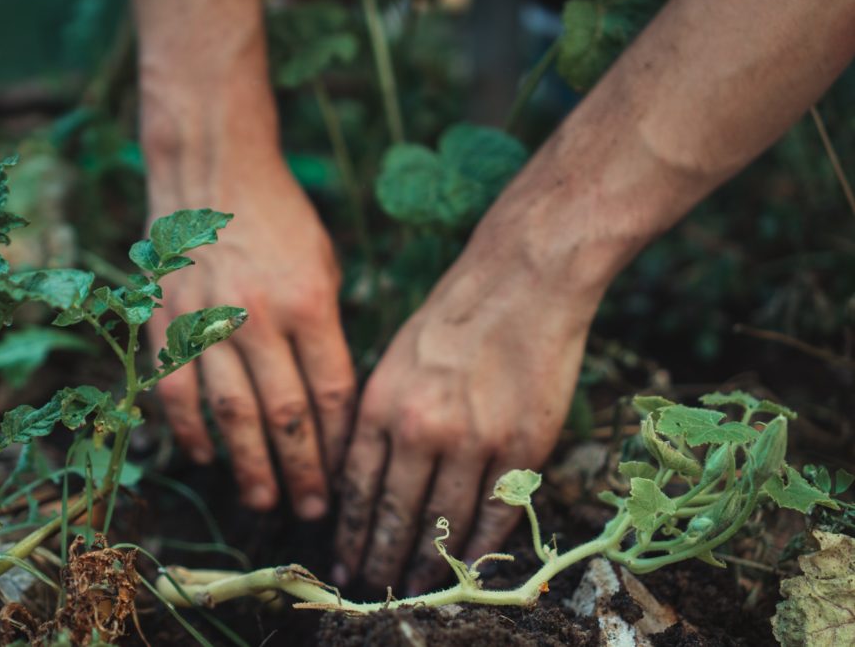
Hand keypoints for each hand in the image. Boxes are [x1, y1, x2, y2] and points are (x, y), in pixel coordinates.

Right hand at [147, 158, 354, 519]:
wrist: (212, 171)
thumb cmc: (280, 219)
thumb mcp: (324, 265)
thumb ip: (327, 331)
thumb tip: (331, 401)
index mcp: (310, 302)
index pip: (331, 392)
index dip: (339, 443)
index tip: (347, 476)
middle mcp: (259, 317)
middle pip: (285, 415)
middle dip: (302, 471)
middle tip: (312, 512)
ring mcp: (207, 320)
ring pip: (231, 413)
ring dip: (248, 465)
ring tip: (265, 501)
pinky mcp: (167, 321)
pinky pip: (177, 390)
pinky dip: (191, 430)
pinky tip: (206, 458)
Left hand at [332, 204, 600, 593]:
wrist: (522, 279)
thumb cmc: (453, 314)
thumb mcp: (393, 358)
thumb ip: (378, 418)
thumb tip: (361, 478)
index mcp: (381, 403)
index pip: (357, 488)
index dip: (350, 533)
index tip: (343, 561)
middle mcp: (421, 428)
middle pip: (394, 515)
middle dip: (380, 559)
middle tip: (372, 587)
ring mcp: (474, 440)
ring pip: (444, 524)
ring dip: (427, 564)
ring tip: (415, 586)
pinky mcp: (522, 446)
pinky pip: (496, 514)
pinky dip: (480, 547)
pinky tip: (467, 567)